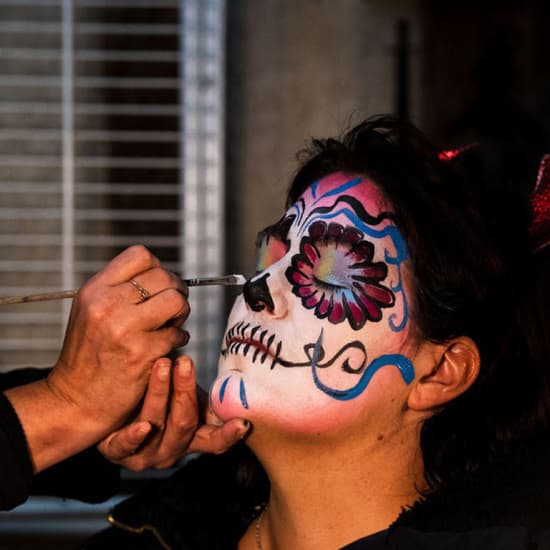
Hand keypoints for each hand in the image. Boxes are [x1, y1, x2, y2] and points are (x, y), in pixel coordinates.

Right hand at [47, 245, 189, 435]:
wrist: (75, 400)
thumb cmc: (88, 355)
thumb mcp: (90, 311)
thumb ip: (119, 289)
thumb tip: (162, 275)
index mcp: (95, 290)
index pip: (140, 256)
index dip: (158, 268)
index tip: (159, 284)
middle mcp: (107, 305)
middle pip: (164, 277)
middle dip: (176, 291)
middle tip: (172, 307)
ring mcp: (125, 329)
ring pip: (177, 301)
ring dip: (181, 313)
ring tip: (171, 323)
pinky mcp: (142, 353)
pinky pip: (178, 334)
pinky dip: (179, 338)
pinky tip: (168, 344)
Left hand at [98, 356, 248, 469]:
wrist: (110, 408)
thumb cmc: (155, 398)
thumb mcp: (182, 396)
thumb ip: (200, 396)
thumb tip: (229, 385)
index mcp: (190, 439)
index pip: (214, 441)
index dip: (229, 434)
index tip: (242, 422)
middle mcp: (170, 450)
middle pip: (184, 424)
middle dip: (185, 391)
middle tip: (184, 363)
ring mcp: (143, 454)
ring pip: (157, 424)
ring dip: (160, 394)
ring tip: (161, 365)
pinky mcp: (115, 452)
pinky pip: (126, 446)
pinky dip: (135, 435)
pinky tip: (142, 425)